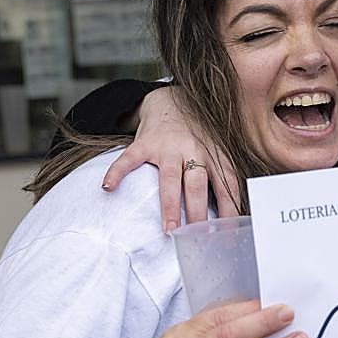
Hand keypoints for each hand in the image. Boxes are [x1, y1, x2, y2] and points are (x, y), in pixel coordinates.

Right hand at [101, 88, 241, 231]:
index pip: (225, 185)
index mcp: (213, 154)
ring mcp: (168, 146)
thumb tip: (229, 218)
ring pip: (171, 178)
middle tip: (197, 237)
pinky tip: (109, 188)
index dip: (227, 209)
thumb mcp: (215, 150)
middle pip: (198, 184)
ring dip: (170, 205)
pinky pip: (130, 158)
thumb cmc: (195, 135)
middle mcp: (193, 149)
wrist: (170, 100)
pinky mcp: (145, 143)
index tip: (225, 233)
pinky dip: (117, 172)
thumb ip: (220, 176)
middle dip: (198, 212)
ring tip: (169, 229)